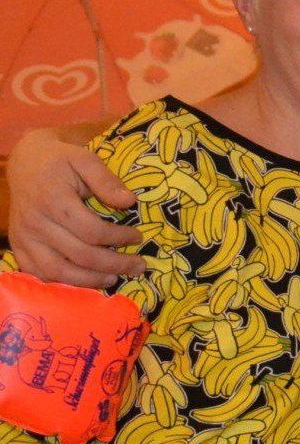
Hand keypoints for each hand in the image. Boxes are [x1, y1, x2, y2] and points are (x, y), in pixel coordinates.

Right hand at [6, 131, 140, 286]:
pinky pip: (38, 274)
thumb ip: (106, 180)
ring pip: (58, 272)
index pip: (92, 231)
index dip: (119, 238)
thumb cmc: (59, 161)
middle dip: (114, 264)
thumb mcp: (85, 159)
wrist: (25, 163)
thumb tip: (129, 201)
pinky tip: (84, 282)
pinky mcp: (18, 247)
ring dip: (90, 281)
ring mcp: (24, 238)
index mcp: (53, 200)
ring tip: (114, 279)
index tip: (137, 236)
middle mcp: (36, 223)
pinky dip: (62, 284)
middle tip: (137, 265)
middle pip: (80, 255)